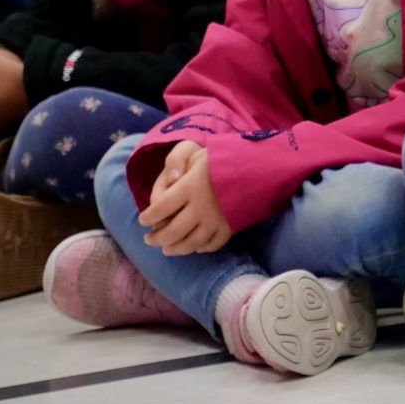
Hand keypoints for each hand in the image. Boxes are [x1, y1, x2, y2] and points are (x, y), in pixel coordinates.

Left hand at [140, 141, 230, 255]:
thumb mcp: (198, 153)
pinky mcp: (230, 227)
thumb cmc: (225, 158)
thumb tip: (169, 181)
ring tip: (166, 249)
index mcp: (189, 187)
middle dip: (156, 238)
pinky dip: (201, 248)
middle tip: (149, 239)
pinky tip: (194, 247)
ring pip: (190, 243)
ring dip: (176, 248)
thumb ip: (178, 164)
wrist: (261, 167)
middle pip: (172, 231)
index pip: (160, 208)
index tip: (142, 221)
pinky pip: (213, 244)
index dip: (148, 217)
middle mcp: (200, 207)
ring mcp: (216, 220)